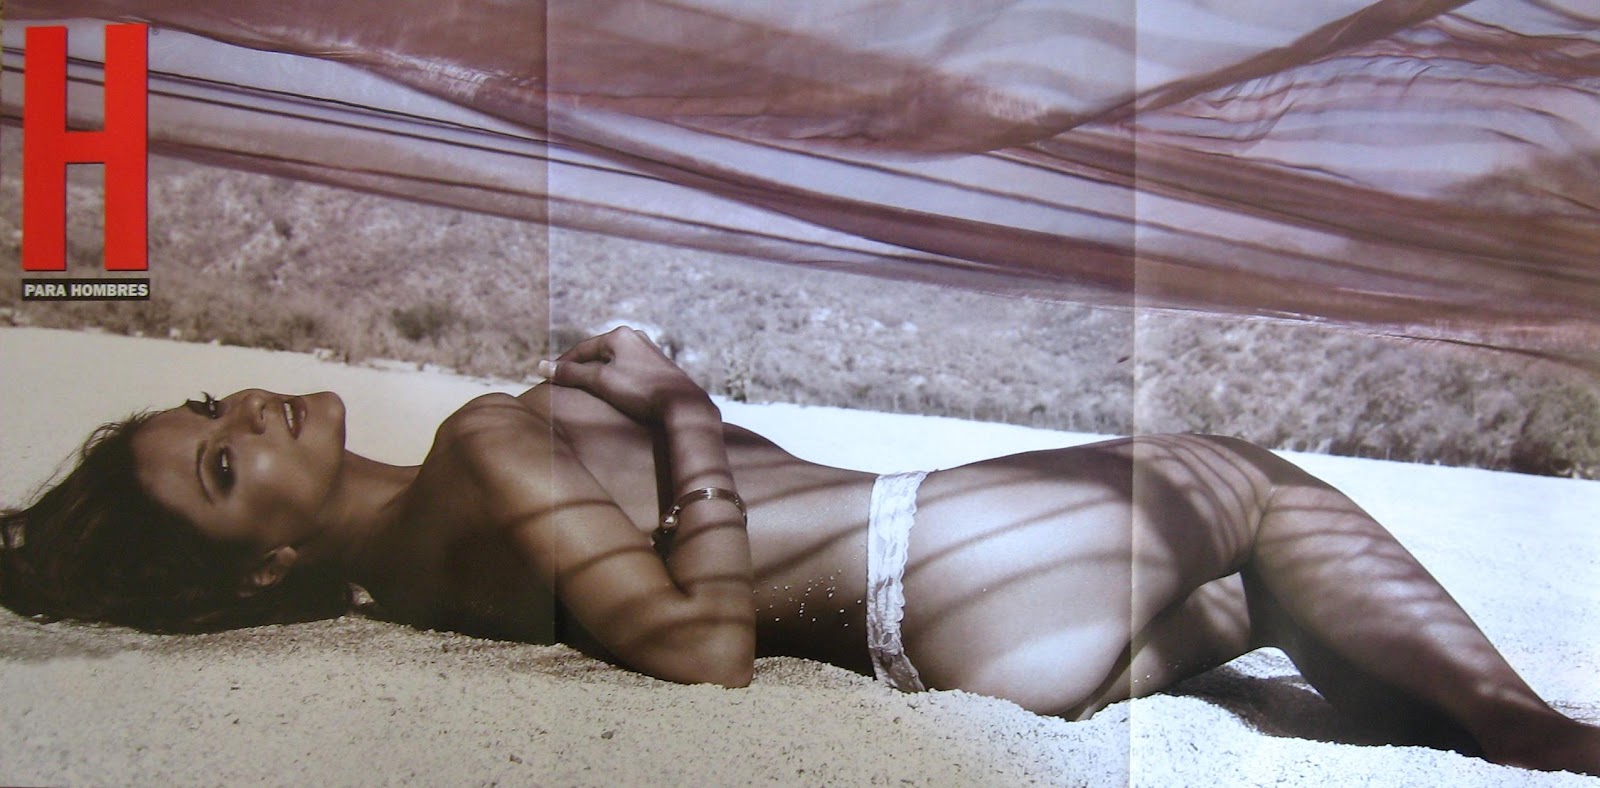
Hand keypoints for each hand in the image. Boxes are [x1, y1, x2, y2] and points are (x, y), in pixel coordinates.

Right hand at [538, 327, 710, 422]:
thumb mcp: (601, 381)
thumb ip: (571, 374)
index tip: (548, 378)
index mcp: (619, 335)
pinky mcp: (659, 367)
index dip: (563, 364)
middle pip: (598, 353)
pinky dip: (615, 378)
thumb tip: (541, 367)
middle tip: (565, 384)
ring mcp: (649, 351)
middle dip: (581, 368)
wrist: (682, 405)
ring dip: (599, 374)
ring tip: (586, 389)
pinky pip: (628, 369)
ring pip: (614, 361)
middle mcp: (635, 337)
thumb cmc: (641, 391)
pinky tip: (613, 391)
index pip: (582, 349)